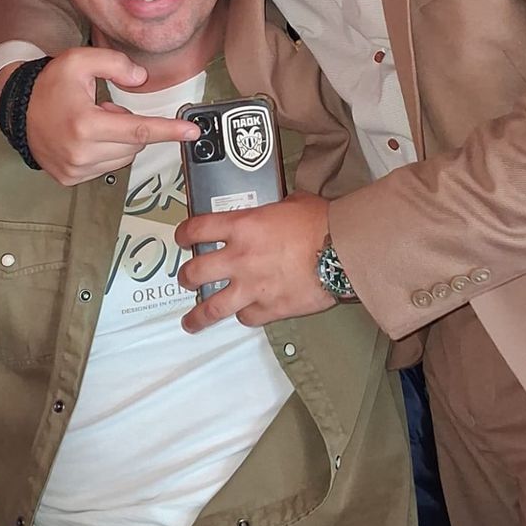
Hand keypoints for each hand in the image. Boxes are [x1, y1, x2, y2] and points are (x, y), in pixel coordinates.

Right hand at [20, 47, 199, 185]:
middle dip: (131, 125)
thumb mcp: (80, 60)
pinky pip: (108, 167)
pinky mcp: (70, 178)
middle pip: (135, 143)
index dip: (169, 130)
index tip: (192, 132)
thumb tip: (141, 79)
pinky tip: (86, 138)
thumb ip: (115, 63)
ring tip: (93, 123)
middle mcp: (81, 152)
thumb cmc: (51, 85)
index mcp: (85, 124)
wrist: (18, 110)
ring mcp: (75, 169)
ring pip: (125, 156)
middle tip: (106, 109)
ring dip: (120, 140)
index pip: (139, 129)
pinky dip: (106, 152)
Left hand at [175, 191, 335, 330]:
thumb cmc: (322, 223)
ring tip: (191, 322)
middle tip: (187, 279)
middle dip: (186, 277)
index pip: (197, 229)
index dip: (184, 235)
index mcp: (243, 227)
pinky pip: (247, 318)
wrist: (344, 251)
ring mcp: (252, 287)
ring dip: (198, 315)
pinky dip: (245, 315)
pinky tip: (247, 313)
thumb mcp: (292, 203)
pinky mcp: (270, 308)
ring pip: (212, 307)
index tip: (182, 239)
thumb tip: (274, 211)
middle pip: (194, 272)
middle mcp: (240, 258)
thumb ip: (273, 210)